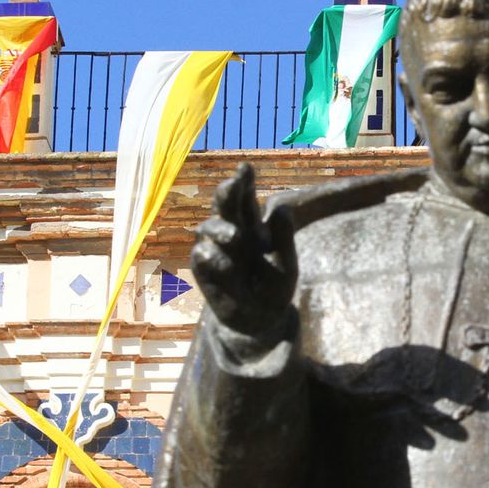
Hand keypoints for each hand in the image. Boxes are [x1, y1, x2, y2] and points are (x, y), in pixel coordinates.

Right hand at [191, 162, 297, 338]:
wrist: (261, 320)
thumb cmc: (274, 288)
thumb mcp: (286, 264)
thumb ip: (284, 238)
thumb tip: (281, 208)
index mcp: (254, 227)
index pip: (247, 199)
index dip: (244, 182)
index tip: (245, 167)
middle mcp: (232, 232)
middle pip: (224, 206)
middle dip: (227, 192)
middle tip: (233, 184)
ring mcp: (216, 250)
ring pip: (207, 227)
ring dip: (219, 228)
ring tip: (235, 237)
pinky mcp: (205, 269)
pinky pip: (201, 256)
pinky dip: (212, 257)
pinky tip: (225, 265)